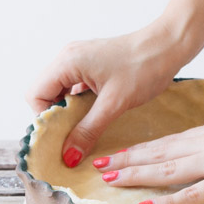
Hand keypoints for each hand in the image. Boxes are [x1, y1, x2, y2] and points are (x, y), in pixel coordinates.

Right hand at [25, 25, 182, 167]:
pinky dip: (78, 104)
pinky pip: (73, 87)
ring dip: (68, 111)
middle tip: (72, 136)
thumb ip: (88, 130)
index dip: (45, 118)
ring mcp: (79, 59)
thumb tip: (69, 156)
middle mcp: (68, 58)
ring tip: (84, 127)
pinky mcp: (91, 64)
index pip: (35, 95)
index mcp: (67, 62)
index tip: (62, 136)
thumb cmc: (144, 68)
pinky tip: (93, 115)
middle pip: (44, 93)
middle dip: (55, 117)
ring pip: (58, 91)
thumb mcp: (113, 105)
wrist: (169, 46)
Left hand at [93, 98, 203, 203]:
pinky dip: (168, 202)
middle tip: (98, 165)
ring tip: (109, 179)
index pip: (165, 142)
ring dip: (136, 176)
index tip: (117, 152)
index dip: (139, 149)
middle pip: (157, 154)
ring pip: (166, 171)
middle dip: (126, 160)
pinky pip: (192, 194)